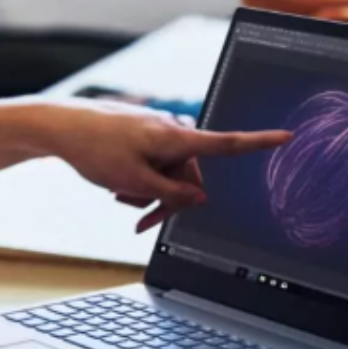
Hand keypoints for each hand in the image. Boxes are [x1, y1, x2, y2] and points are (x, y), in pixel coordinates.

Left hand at [43, 101, 290, 231]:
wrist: (60, 126)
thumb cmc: (95, 148)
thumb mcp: (135, 181)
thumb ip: (172, 194)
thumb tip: (201, 199)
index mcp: (176, 138)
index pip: (227, 143)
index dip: (260, 142)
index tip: (288, 136)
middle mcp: (173, 132)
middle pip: (191, 176)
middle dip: (169, 201)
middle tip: (141, 222)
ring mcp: (157, 133)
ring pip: (170, 175)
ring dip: (150, 192)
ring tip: (120, 196)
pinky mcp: (144, 136)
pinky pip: (155, 165)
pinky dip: (141, 180)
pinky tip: (117, 187)